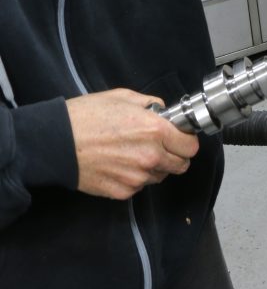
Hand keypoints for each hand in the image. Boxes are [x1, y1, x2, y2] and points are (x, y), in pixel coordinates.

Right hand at [67, 89, 199, 200]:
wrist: (55, 142)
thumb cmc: (85, 117)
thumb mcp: (123, 97)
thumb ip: (151, 104)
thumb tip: (163, 111)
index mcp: (155, 131)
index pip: (191, 146)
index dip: (186, 140)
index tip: (179, 138)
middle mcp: (150, 156)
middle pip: (181, 165)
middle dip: (174, 156)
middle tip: (160, 147)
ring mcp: (137, 177)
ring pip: (160, 176)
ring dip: (154, 168)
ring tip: (132, 154)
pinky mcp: (122, 191)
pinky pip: (139, 186)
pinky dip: (134, 178)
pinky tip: (119, 165)